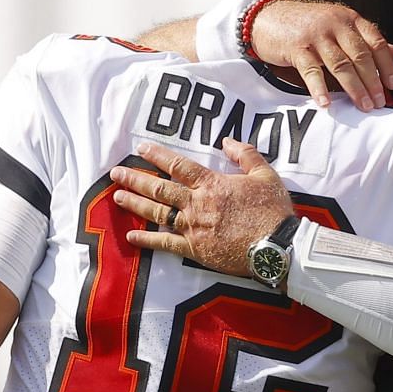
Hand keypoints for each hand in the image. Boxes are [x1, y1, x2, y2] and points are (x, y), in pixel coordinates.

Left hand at [111, 139, 294, 276]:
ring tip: (117, 197)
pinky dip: (147, 239)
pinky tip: (131, 236)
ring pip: (157, 212)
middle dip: (135, 179)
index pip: (178, 165)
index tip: (140, 149)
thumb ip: (245, 154)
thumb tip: (226, 141)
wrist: (276, 247)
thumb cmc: (273, 211)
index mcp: (212, 184)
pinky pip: (165, 244)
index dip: (157, 155)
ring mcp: (193, 227)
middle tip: (116, 173)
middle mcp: (197, 204)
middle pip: (159, 188)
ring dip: (135, 204)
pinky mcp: (195, 250)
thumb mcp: (265, 174)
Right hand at [250, 0, 392, 110]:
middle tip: (379, 102)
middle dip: (372, 81)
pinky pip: (312, 71)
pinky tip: (326, 103)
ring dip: (354, 88)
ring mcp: (316, 36)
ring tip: (362, 105)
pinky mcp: (297, 48)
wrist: (267, 18)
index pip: (376, 42)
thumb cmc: (306, 25)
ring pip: (341, 64)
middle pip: (360, 55)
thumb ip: (365, 39)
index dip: (387, 65)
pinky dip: (319, 89)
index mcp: (349, 19)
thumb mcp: (338, 26)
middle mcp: (336, 24)